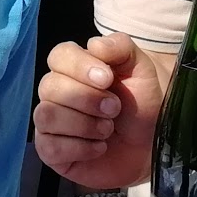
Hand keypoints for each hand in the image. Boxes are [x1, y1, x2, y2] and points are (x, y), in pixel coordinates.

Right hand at [32, 34, 164, 189]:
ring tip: (108, 129)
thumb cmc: (141, 105)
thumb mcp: (141, 70)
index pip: (58, 56)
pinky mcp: (50, 151)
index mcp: (73, 68)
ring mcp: (50, 123)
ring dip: (84, 124)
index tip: (107, 79)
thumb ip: (121, 47)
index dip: (80, 66)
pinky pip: (50, 147)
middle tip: (115, 108)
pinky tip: (99, 147)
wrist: (150, 145)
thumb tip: (94, 44)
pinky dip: (80, 148)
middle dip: (87, 99)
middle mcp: (56, 93)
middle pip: (49, 86)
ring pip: (46, 116)